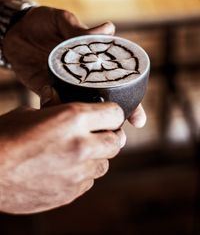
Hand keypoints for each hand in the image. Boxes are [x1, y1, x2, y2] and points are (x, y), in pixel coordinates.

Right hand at [0, 102, 124, 213]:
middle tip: (99, 133)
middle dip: (110, 135)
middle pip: (116, 141)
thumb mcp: (31, 113)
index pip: (115, 113)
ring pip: (105, 163)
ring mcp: (78, 172)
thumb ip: (56, 109)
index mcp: (73, 118)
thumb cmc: (5, 137)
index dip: (112, 113)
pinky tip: (67, 168)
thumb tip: (64, 103)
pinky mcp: (71, 192)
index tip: (107, 115)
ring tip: (80, 151)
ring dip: (97, 156)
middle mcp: (81, 145)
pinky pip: (89, 180)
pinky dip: (84, 172)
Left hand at [4, 6, 145, 126]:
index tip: (138, 118)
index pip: (116, 79)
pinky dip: (60, 114)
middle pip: (103, 99)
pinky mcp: (47, 90)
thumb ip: (80, 29)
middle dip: (114, 117)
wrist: (14, 31)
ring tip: (98, 136)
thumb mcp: (61, 20)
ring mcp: (65, 84)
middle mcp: (82, 75)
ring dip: (89, 121)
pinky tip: (67, 127)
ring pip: (82, 106)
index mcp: (92, 58)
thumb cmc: (43, 22)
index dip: (130, 98)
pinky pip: (56, 105)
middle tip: (121, 134)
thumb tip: (109, 28)